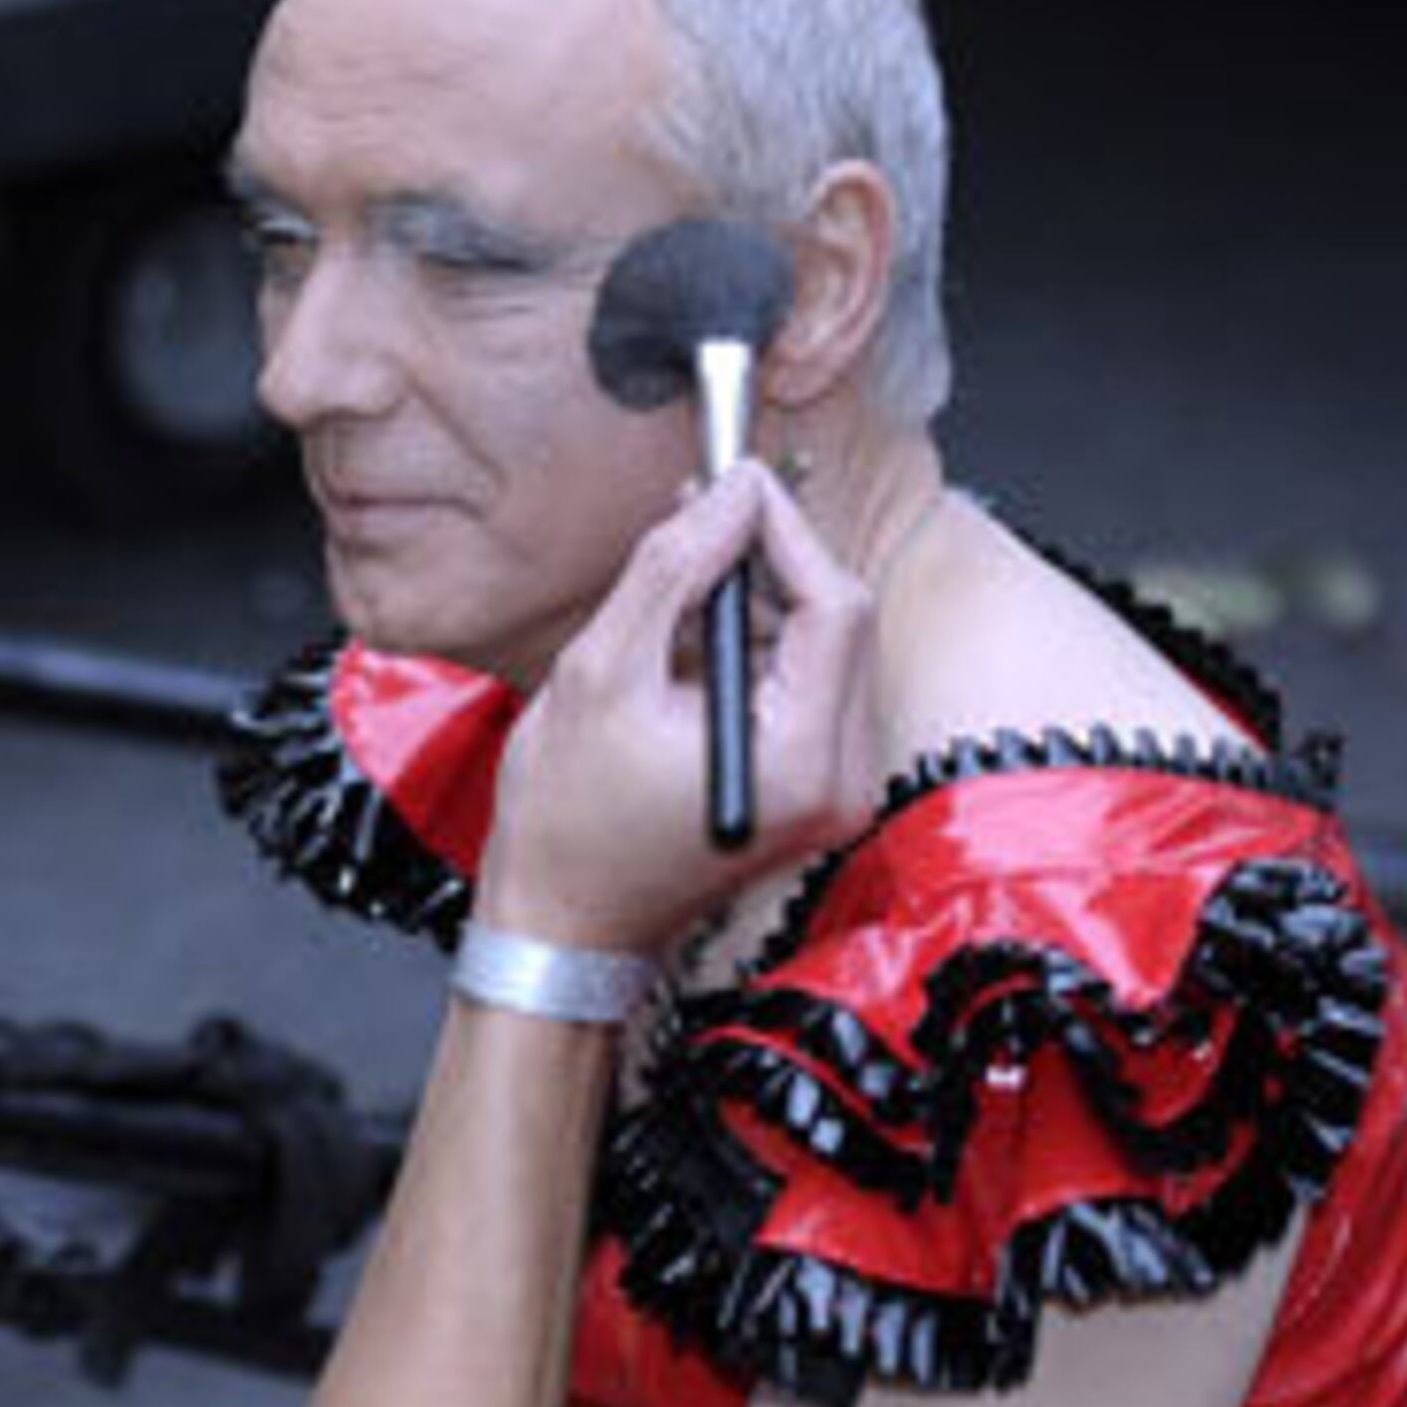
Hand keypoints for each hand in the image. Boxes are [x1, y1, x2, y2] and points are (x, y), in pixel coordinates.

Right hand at [482, 463, 878, 952]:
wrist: (563, 921)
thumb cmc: (566, 821)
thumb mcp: (600, 672)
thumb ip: (672, 572)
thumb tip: (730, 494)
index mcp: (799, 758)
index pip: (835, 606)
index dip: (786, 532)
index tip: (734, 485)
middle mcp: (837, 782)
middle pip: (843, 625)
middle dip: (774, 564)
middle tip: (701, 522)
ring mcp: (831, 794)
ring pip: (828, 651)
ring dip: (763, 606)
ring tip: (678, 600)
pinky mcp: (814, 794)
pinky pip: (809, 689)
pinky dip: (761, 651)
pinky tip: (692, 650)